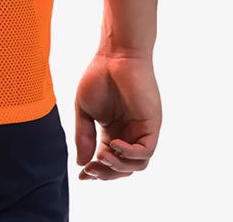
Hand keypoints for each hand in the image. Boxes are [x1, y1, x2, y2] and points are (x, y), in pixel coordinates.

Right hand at [74, 51, 161, 180]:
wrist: (115, 55)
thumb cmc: (99, 76)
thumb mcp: (84, 109)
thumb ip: (84, 136)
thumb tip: (81, 163)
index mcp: (112, 131)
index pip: (107, 160)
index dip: (95, 171)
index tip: (82, 176)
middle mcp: (128, 134)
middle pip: (123, 168)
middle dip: (106, 173)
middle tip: (91, 170)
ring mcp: (141, 131)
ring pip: (137, 165)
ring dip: (119, 167)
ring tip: (103, 156)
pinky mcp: (151, 125)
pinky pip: (146, 150)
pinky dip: (131, 154)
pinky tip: (114, 145)